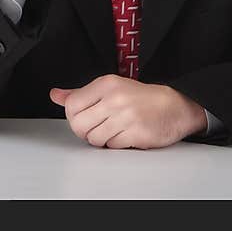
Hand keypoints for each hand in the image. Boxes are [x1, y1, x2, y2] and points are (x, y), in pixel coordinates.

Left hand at [49, 75, 207, 148]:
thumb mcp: (110, 87)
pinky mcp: (135, 133)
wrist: (175, 106)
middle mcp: (114, 99)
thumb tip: (56, 95)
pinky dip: (115, 144)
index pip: (71, 106)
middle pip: (79, 125)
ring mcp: (125, 117)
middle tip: (98, 126)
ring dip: (101, 139)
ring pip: (94, 139)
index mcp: (106, 84)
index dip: (74, 116)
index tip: (85, 116)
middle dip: (85, 131)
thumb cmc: (142, 98)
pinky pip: (111, 146)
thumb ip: (80, 93)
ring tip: (114, 130)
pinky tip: (125, 134)